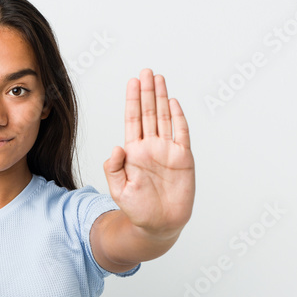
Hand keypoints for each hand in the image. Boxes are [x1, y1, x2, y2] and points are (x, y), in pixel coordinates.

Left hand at [103, 69, 194, 237]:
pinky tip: (174, 102)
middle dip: (147, 91)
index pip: (132, 119)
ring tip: (159, 78)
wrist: (159, 225)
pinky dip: (179, 117)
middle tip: (146, 71)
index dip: (132, 100)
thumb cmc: (137, 209)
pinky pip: (181, 133)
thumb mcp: (118, 190)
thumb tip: (116, 147)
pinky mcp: (183, 158)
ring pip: (165, 118)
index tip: (132, 81)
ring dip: (162, 98)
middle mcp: (150, 147)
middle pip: (149, 113)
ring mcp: (167, 151)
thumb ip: (113, 168)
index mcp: (133, 152)